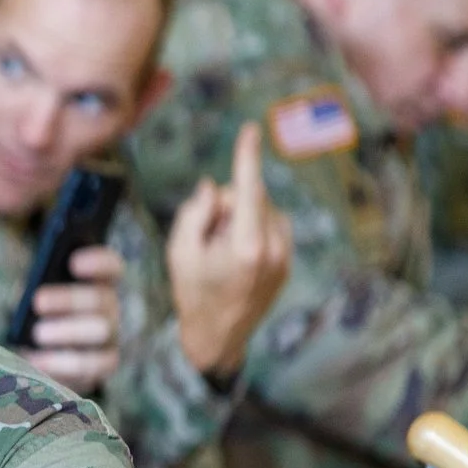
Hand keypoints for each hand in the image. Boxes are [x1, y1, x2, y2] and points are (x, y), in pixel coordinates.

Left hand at [22, 246, 123, 393]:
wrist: (45, 357)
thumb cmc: (38, 316)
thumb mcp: (34, 297)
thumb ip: (35, 288)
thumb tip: (25, 290)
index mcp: (97, 283)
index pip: (110, 266)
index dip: (98, 262)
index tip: (73, 262)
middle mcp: (109, 308)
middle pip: (101, 299)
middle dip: (69, 298)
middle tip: (38, 301)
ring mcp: (110, 337)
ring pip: (100, 331)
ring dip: (67, 331)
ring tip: (37, 333)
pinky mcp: (105, 364)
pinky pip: (91, 365)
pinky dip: (62, 363)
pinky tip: (37, 361)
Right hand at [167, 121, 291, 378]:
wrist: (218, 338)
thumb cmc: (192, 294)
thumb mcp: (179, 252)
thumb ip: (195, 212)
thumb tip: (214, 187)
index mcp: (245, 245)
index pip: (247, 189)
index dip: (247, 157)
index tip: (252, 129)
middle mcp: (272, 248)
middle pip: (251, 198)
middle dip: (227, 203)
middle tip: (206, 236)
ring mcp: (285, 256)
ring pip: (264, 210)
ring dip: (242, 217)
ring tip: (222, 252)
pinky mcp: (288, 262)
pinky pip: (273, 226)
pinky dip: (254, 229)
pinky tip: (237, 256)